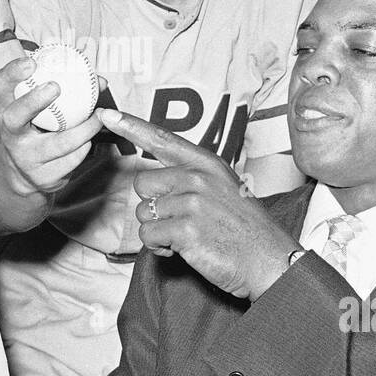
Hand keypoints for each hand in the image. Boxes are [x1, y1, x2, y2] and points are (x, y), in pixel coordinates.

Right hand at [0, 57, 105, 197]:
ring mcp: (25, 158)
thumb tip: (99, 81)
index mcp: (7, 109)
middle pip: (15, 116)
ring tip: (99, 116)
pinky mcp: (43, 177)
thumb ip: (61, 90)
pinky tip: (90, 141)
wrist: (24, 173)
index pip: (1, 85)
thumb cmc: (36, 129)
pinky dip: (84, 149)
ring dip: (83, 129)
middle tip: (55, 87)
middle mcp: (11, 134)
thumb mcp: (37, 108)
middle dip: (34, 101)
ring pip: (56, 144)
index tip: (32, 62)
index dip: (13, 72)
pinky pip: (71, 161)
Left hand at [100, 108, 295, 301]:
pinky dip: (160, 248)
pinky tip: (185, 250)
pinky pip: (148, 236)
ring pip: (142, 213)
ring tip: (188, 238)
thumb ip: (192, 179)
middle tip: (179, 222)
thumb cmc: (244, 231)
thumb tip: (155, 183)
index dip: (130, 126)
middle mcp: (198, 177)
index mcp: (206, 163)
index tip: (105, 114)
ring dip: (157, 231)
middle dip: (152, 206)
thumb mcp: (223, 190)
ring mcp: (191, 202)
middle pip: (142, 183)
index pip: (161, 139)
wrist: (270, 261)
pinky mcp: (185, 229)